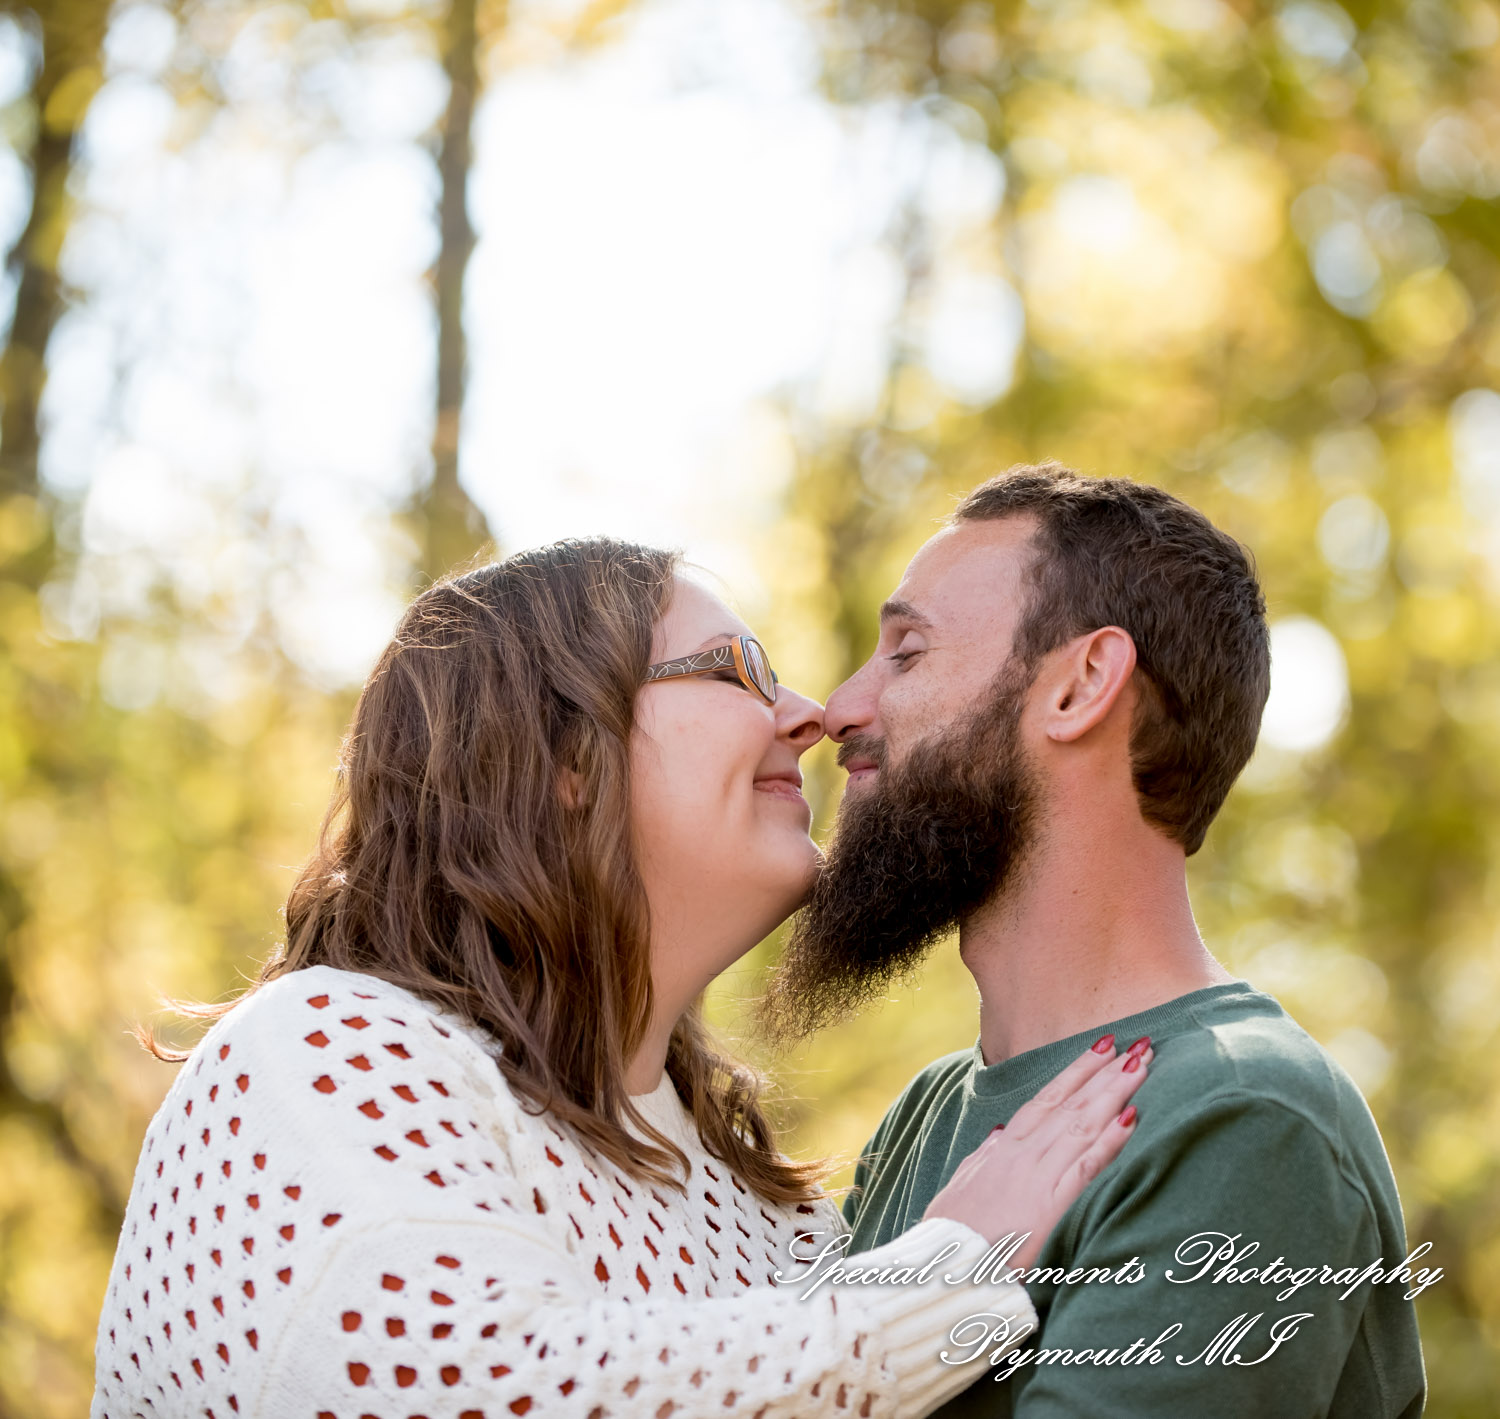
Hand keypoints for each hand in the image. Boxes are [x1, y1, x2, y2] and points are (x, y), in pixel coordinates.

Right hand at [923, 1037, 1149, 1268]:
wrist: (946, 1266)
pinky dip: (1110, 1139)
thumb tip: (1000, 1133)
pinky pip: (1087, 1165)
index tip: (1101, 1047)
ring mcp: (1038, 1175)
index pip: (1047, 1099)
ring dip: (1115, 1092)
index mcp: (1003, 1148)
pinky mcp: (1052, 1204)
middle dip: (1106, 1072)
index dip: (1076, 1071)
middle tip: (1139, 1045)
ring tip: (1144, 1066)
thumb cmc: (953, 1234)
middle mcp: (1023, 1153)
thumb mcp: (962, 1186)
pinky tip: (1132, 1117)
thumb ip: (983, 1158)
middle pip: (1072, 1103)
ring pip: (1083, 1123)